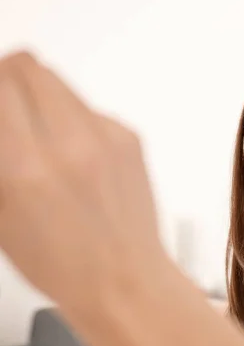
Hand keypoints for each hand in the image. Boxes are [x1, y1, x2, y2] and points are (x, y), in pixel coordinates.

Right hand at [0, 51, 166, 307]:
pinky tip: (71, 152)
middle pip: (28, 66)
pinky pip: (88, 108)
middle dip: (5, 78)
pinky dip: (70, 119)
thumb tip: (1, 124)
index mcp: (27, 167)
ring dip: (37, 95)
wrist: (126, 279)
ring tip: (34, 131)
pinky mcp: (130, 138)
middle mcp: (71, 143)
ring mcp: (107, 137)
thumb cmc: (65, 264)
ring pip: (59, 81)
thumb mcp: (1, 216)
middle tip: (3, 107)